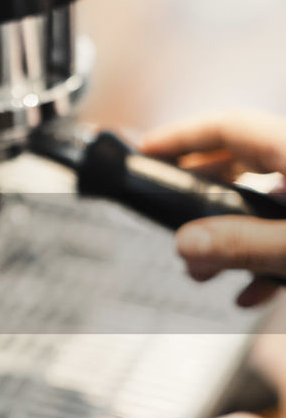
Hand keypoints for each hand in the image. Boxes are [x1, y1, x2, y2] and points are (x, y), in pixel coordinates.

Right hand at [141, 110, 285, 304]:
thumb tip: (187, 243)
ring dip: (229, 235)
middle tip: (169, 212)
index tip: (146, 151)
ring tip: (206, 271)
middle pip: (241, 161)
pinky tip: (250, 290)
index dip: (182, 136)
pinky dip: (263, 254)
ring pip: (263, 200)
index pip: (228, 127)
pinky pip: (284, 227)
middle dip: (200, 194)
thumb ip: (244, 243)